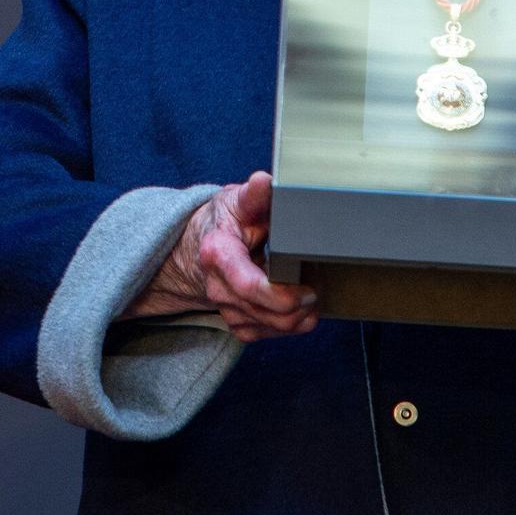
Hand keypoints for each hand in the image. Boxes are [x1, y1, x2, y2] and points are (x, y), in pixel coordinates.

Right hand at [123, 172, 319, 343]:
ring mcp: (228, 311)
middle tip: (317, 278)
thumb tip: (265, 181)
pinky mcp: (239, 326)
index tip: (309, 286)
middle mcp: (219, 289)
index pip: (250, 287)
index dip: (284, 294)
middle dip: (304, 302)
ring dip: (303, 311)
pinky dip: (295, 320)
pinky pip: (276, 333)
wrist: (198, 249)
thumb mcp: (236, 202)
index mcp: (218, 256)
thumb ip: (254, 195)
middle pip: (271, 313)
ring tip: (310, 285)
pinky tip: (296, 299)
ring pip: (279, 327)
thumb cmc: (223, 223)